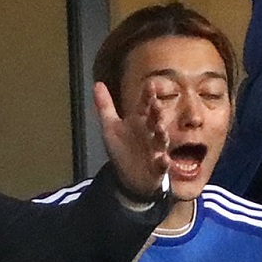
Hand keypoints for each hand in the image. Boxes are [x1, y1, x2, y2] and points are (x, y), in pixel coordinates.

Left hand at [94, 81, 171, 200]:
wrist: (129, 178)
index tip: (150, 84)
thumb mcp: (110, 127)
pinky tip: (164, 159)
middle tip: (156, 104)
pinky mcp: (158, 167)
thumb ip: (105, 106)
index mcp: (140, 122)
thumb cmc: (123, 149)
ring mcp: (156, 150)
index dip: (148, 96)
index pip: (145, 106)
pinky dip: (164, 162)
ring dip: (162, 134)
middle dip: (157, 113)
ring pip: (161, 140)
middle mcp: (150, 133)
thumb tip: (97, 83)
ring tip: (160, 128)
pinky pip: (162, 164)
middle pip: (155, 120)